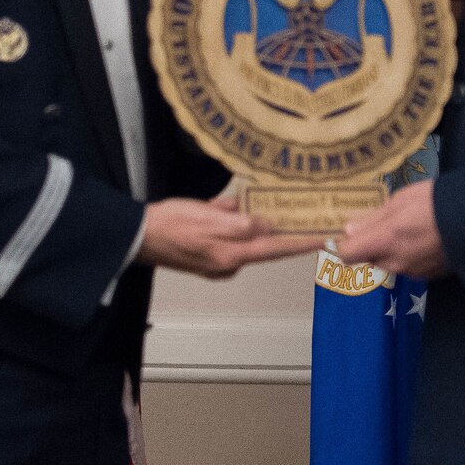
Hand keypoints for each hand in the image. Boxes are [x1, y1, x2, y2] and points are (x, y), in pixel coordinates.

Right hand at [138, 193, 324, 278]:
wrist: (135, 236)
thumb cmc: (172, 225)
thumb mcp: (210, 219)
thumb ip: (243, 224)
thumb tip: (268, 225)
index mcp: (233, 255)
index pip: (279, 248)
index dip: (305, 242)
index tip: (329, 239)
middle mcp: (230, 262)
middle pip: (264, 242)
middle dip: (276, 224)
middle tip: (299, 208)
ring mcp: (217, 260)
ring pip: (243, 233)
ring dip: (245, 217)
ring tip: (233, 202)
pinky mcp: (206, 253)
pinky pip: (227, 233)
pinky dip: (226, 218)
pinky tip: (214, 205)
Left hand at [337, 179, 448, 280]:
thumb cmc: (437, 201)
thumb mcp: (402, 199)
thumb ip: (374, 218)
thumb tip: (349, 231)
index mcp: (385, 241)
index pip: (347, 254)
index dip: (346, 243)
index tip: (352, 233)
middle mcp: (395, 263)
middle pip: (370, 258)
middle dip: (374, 244)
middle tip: (390, 223)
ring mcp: (413, 272)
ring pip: (391, 263)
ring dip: (394, 250)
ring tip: (414, 229)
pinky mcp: (429, 277)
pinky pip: (410, 267)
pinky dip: (413, 256)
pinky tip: (428, 240)